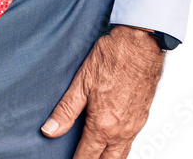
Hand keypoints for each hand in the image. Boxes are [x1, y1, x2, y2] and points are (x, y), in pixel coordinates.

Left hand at [40, 25, 164, 157]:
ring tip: (97, 156)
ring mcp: (134, 125)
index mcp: (103, 125)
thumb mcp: (82, 82)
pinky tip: (114, 142)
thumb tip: (49, 130)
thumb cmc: (113, 57)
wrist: (141, 44)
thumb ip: (66, 110)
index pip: (86, 156)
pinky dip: (121, 149)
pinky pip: (131, 142)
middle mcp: (121, 130)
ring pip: (121, 155)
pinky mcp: (143, 117)